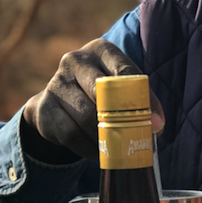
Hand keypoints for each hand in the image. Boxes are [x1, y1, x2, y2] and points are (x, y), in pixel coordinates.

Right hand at [21, 38, 164, 160]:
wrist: (57, 103)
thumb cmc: (100, 93)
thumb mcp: (121, 88)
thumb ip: (141, 101)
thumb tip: (157, 126)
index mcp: (100, 50)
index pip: (125, 72)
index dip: (142, 100)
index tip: (156, 124)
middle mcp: (75, 60)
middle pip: (103, 93)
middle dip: (122, 120)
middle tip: (135, 139)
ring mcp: (56, 82)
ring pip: (87, 116)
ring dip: (106, 138)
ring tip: (118, 149)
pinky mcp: (44, 106)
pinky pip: (71, 134)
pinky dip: (89, 148)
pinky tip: (98, 152)